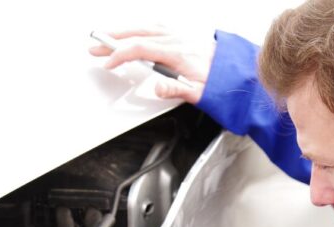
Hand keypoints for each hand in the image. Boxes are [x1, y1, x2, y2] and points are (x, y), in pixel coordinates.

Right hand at [88, 28, 214, 103]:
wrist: (238, 73)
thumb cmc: (220, 82)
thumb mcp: (199, 92)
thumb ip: (175, 90)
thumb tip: (157, 88)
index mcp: (178, 53)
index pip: (141, 48)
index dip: (120, 55)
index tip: (108, 63)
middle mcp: (178, 40)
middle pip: (138, 34)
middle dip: (113, 41)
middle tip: (95, 47)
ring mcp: (181, 35)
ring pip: (146, 28)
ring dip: (125, 32)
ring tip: (108, 38)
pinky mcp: (184, 36)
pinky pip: (156, 27)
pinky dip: (140, 29)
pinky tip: (135, 33)